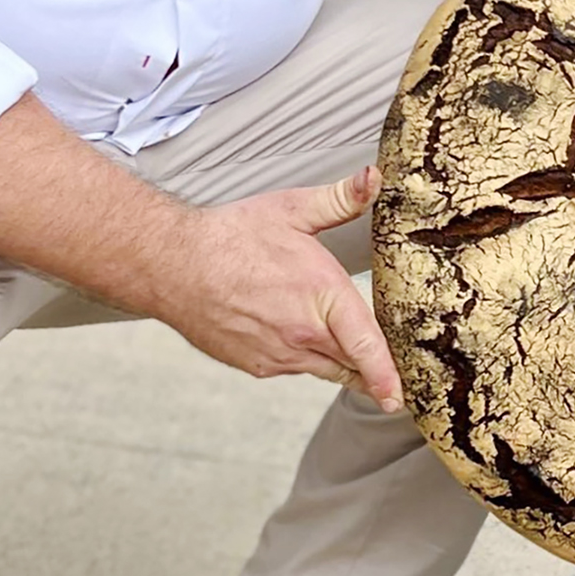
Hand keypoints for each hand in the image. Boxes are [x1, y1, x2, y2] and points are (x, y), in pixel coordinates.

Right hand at [154, 164, 405, 409]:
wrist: (175, 266)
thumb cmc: (233, 235)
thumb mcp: (293, 208)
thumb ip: (342, 197)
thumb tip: (375, 177)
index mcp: (321, 294)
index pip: (364, 343)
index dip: (385, 373)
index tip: (399, 398)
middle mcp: (302, 332)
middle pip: (350, 364)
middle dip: (374, 373)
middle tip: (397, 385)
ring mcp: (277, 354)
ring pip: (324, 368)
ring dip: (342, 365)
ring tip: (362, 366)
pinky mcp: (256, 364)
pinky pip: (295, 367)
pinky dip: (309, 359)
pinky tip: (310, 343)